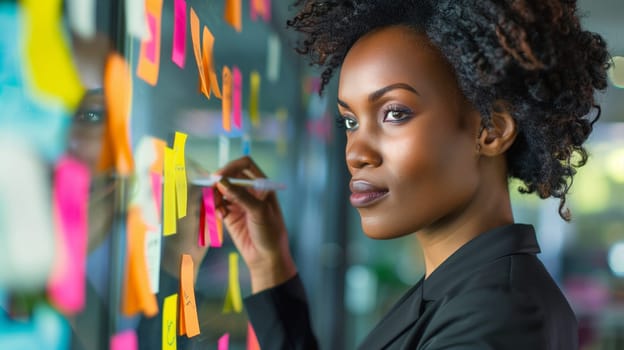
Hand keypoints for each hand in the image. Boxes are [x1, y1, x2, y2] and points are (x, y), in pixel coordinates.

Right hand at [214, 156, 296, 292]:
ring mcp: (239, 202)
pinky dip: (216, 207)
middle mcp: (250, 191)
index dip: (232, 166)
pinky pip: (218, 205)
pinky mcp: (230, 215)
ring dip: (215, 195)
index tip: (220, 176)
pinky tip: (220, 215)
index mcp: (262, 185)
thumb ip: (241, 196)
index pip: (245, 165)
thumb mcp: (259, 211)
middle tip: (212, 190)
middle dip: (220, 181)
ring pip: (221, 190)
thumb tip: (222, 182)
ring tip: (217, 207)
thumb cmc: (270, 233)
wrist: (266, 258)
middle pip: (230, 176)